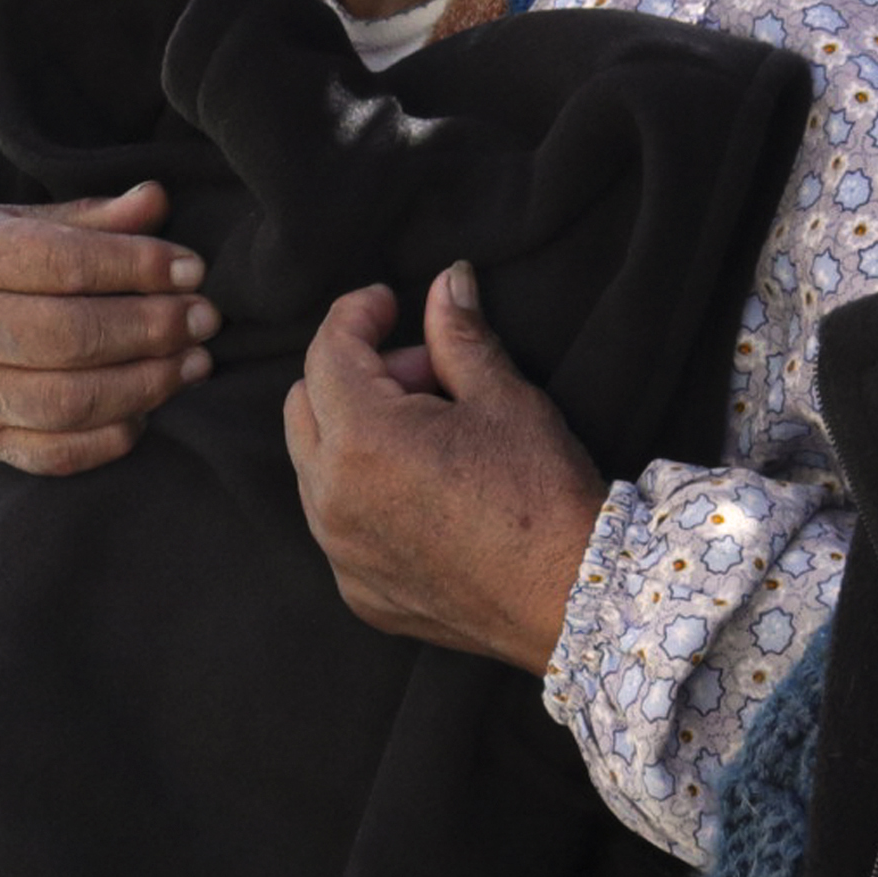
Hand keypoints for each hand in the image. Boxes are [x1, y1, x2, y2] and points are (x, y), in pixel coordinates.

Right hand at [0, 181, 217, 519]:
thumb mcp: (18, 227)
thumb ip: (91, 218)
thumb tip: (156, 199)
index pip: (68, 263)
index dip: (140, 267)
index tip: (194, 270)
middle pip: (73, 335)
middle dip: (154, 328)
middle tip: (206, 319)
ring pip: (70, 400)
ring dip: (146, 385)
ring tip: (196, 363)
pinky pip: (56, 454)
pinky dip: (110, 439)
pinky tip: (148, 412)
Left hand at [283, 264, 605, 671]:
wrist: (573, 595)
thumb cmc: (543, 492)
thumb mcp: (504, 398)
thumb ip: (459, 336)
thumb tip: (446, 281)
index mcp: (362, 440)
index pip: (328, 352)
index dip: (356, 314)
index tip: (388, 300)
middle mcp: (331, 499)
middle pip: (305, 405)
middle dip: (355, 373)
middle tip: (424, 372)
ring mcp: (339, 552)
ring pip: (314, 466)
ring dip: (354, 433)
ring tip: (431, 433)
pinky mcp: (358, 592)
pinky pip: (336, 523)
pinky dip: (363, 491)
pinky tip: (426, 490)